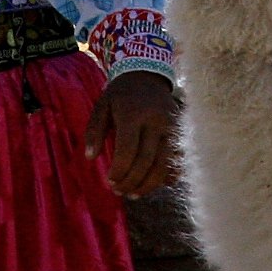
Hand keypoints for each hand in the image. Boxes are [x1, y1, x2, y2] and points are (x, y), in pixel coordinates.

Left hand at [83, 72, 178, 198]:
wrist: (148, 76)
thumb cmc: (121, 95)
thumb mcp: (101, 106)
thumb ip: (94, 131)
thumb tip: (90, 158)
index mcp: (134, 114)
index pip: (128, 149)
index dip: (120, 170)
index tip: (110, 181)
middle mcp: (156, 121)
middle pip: (147, 160)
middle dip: (132, 181)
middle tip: (119, 191)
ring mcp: (172, 128)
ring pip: (165, 164)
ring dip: (149, 184)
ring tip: (133, 194)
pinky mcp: (181, 134)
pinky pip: (177, 160)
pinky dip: (167, 176)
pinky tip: (154, 185)